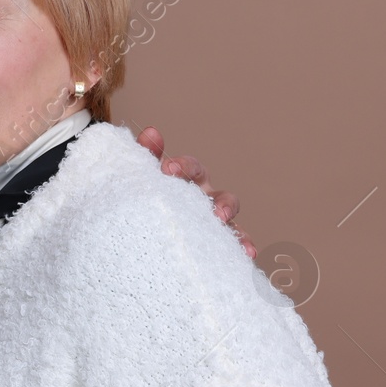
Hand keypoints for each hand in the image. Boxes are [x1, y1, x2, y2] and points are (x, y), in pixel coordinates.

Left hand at [135, 125, 256, 258]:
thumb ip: (145, 155)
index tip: (168, 169)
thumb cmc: (143, 194)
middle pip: (222, 196)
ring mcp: (214, 221)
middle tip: (215, 213)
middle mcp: (206, 199)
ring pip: (234, 225)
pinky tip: (247, 254)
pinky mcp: (217, 243)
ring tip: (238, 241)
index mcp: (187, 180)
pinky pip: (235, 245)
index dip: (182, 167)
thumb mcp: (140, 176)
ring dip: (238, 231)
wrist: (138, 224)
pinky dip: (243, 246)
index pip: (191, 168)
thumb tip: (151, 132)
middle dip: (222, 203)